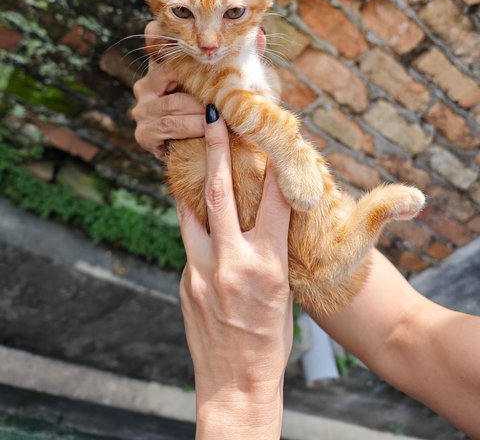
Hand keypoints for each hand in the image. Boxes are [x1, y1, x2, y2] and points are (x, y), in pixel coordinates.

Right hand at [132, 22, 266, 157]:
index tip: (174, 31)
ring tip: (222, 112)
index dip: (160, 34)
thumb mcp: (232, 84)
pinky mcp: (144, 134)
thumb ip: (243, 59)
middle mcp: (148, 85)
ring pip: (172, 103)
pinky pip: (168, 126)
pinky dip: (191, 127)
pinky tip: (208, 128)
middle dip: (198, 82)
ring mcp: (143, 110)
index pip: (155, 42)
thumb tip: (261, 36)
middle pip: (166, 73)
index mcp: (164, 68)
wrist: (210, 156)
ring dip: (199, 109)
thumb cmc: (220, 112)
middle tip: (222, 87)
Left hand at [177, 108, 291, 438]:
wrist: (236, 385)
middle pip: (221, 193)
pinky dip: (197, 221)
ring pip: (193, 211)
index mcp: (268, 267)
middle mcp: (231, 263)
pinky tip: (200, 211)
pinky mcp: (184, 281)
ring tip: (193, 150)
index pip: (274, 202)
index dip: (273, 163)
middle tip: (214, 115)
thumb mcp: (284, 291)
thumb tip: (266, 216)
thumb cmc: (271, 341)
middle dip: (218, 149)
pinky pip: (190, 240)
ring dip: (195, 178)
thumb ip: (271, 250)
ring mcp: (200, 271)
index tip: (271, 134)